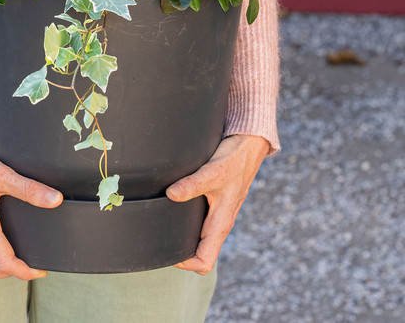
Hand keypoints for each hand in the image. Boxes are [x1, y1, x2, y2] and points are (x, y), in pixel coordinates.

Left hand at [166, 134, 269, 274]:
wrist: (249, 146)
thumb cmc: (235, 161)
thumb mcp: (212, 172)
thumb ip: (192, 184)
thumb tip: (171, 194)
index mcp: (221, 223)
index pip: (205, 260)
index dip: (186, 264)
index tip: (168, 252)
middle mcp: (220, 222)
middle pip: (201, 251)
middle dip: (182, 253)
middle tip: (161, 240)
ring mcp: (219, 213)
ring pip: (201, 237)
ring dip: (185, 237)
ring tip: (165, 227)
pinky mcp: (217, 202)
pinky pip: (202, 221)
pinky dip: (189, 222)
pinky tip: (176, 208)